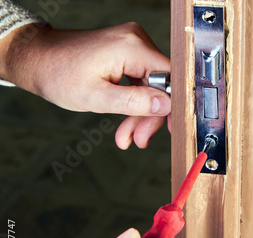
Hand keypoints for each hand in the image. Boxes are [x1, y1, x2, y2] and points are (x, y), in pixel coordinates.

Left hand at [0, 22, 170, 148]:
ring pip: (151, 87)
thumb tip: (166, 105)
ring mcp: (133, 44)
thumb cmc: (58, 75)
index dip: (172, 106)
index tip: (171, 129)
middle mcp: (136, 40)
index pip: (170, 79)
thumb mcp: (96, 97)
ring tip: (126, 137)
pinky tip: (126, 121)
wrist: (37, 59)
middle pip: (160, 85)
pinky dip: (133, 102)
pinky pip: (141, 81)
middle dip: (149, 116)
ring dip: (139, 114)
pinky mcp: (128, 51)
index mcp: (132, 47)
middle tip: (137, 140)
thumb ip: (134, 102)